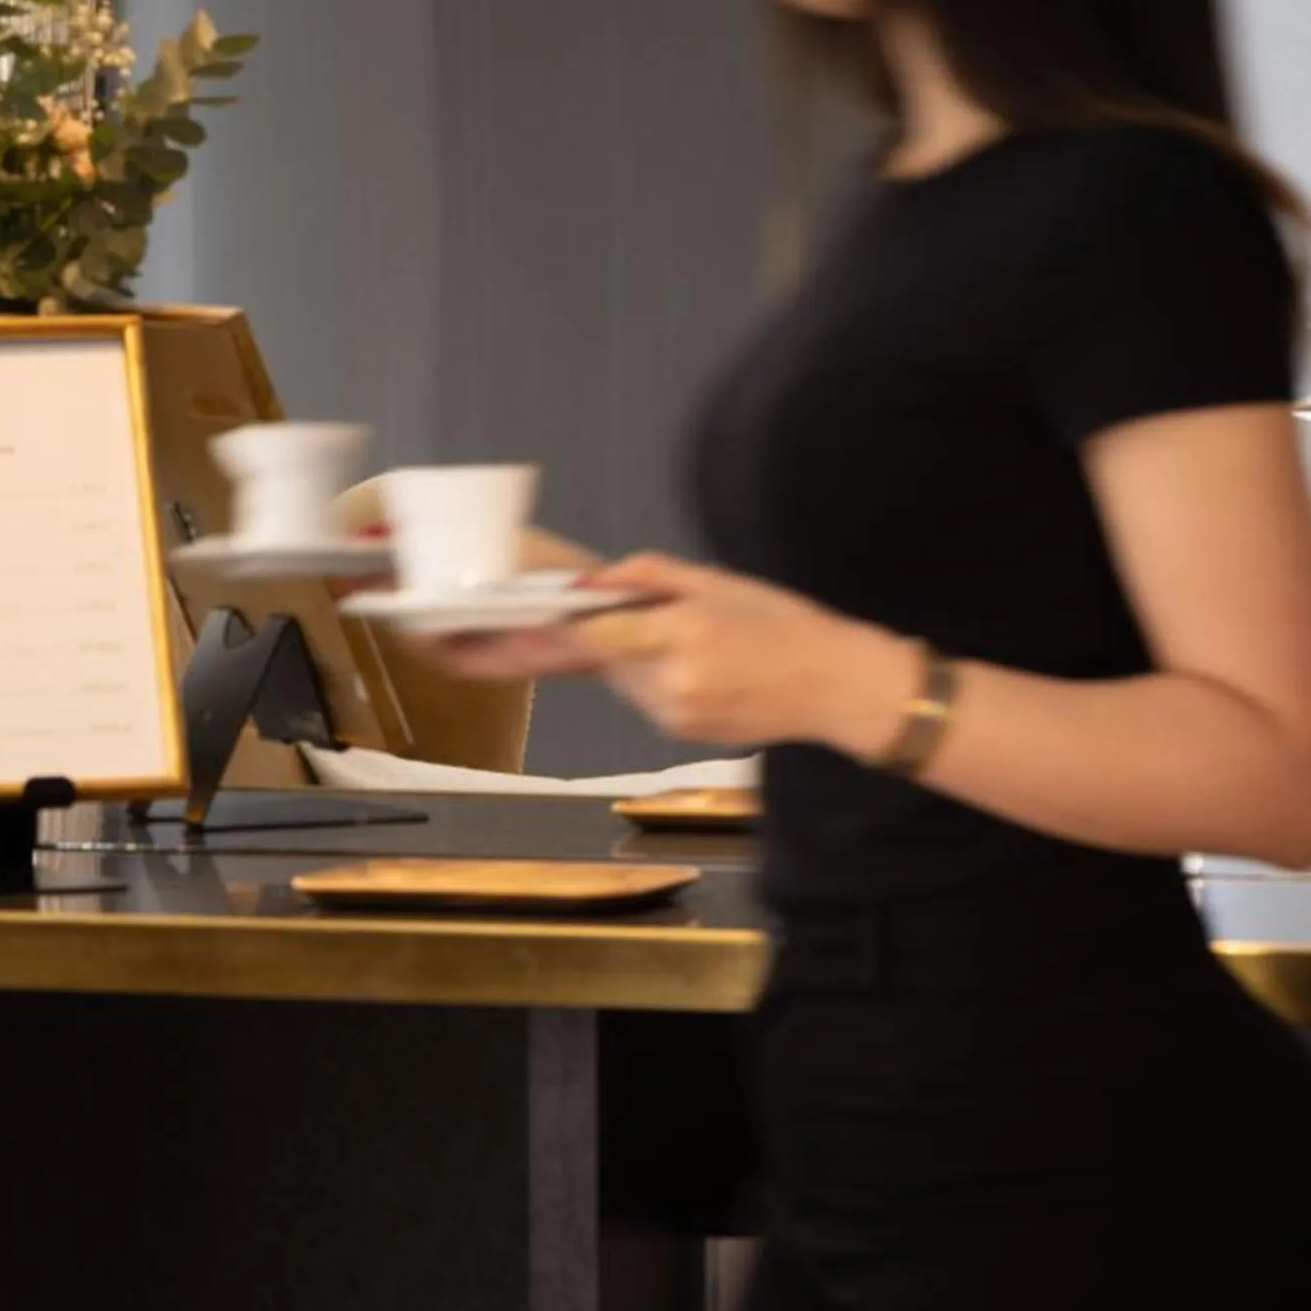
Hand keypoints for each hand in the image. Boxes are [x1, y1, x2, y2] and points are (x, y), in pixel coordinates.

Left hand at [435, 552, 913, 755]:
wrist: (840, 687)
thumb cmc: (787, 625)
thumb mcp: (722, 582)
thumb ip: (652, 579)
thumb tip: (591, 581)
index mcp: (679, 634)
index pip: (582, 631)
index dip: (526, 628)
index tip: (470, 627)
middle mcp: (668, 682)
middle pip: (595, 655)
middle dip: (570, 638)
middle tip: (513, 627)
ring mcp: (672, 714)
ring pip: (618, 677)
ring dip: (625, 656)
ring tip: (687, 640)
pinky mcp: (681, 732)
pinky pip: (644, 697)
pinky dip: (653, 677)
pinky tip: (702, 665)